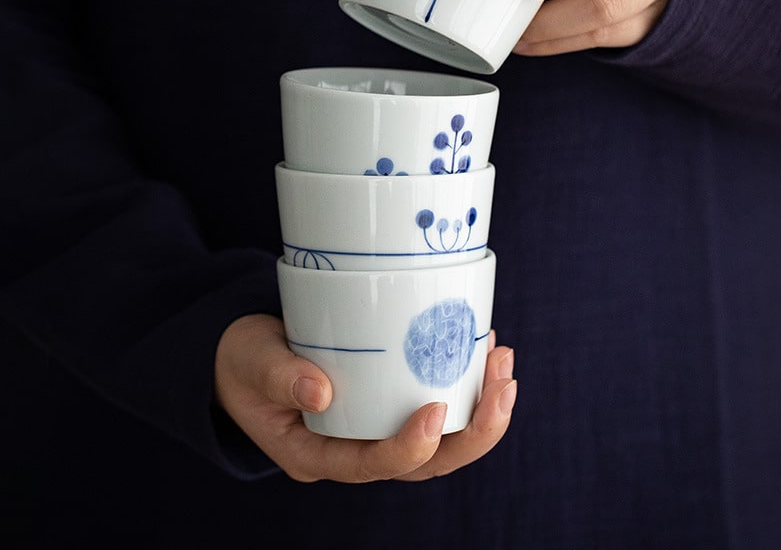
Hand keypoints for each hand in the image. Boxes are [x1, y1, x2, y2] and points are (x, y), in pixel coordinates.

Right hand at [214, 313, 516, 482]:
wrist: (246, 354)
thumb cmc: (244, 361)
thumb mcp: (251, 362)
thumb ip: (279, 377)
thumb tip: (320, 393)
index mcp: (317, 453)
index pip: (371, 465)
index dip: (409, 446)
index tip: (435, 408)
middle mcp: (355, 448)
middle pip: (426, 462)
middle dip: (474, 431)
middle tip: (502, 384)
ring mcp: (376, 426)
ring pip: (442, 438)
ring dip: (481, 406)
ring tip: (503, 362)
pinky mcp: (388, 400)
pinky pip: (436, 402)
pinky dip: (465, 381)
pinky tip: (483, 348)